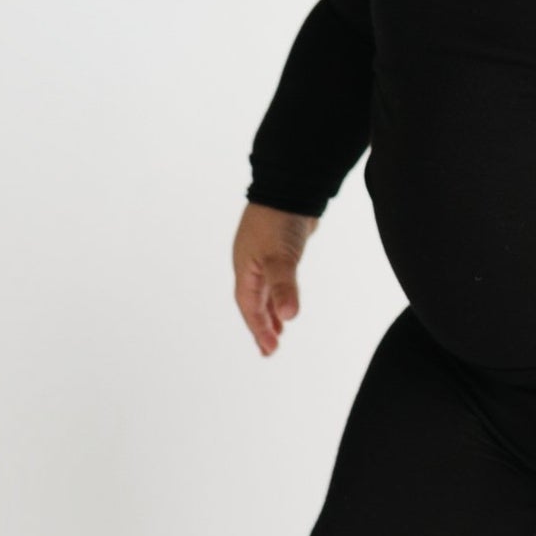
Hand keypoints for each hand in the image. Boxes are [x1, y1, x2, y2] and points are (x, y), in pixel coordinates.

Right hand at [233, 201, 320, 354]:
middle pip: (252, 302)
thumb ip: (283, 287)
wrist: (289, 186)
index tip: (269, 350)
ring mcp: (262, 256)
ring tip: (278, 331)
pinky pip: (274, 279)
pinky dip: (278, 293)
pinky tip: (285, 298)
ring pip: (263, 291)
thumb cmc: (280, 221)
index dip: (258, 328)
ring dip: (269, 311)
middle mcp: (250, 265)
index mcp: (245, 269)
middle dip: (260, 325)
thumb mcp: (280, 258)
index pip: (249, 307)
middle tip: (269, 349)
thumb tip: (288, 316)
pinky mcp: (278, 248)